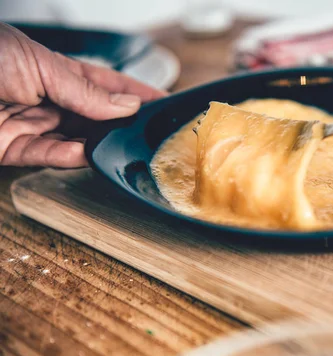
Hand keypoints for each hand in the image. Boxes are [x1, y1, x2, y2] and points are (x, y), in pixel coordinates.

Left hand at [0, 23, 166, 167]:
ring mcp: (29, 123)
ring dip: (99, 144)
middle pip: (93, 116)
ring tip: (125, 147)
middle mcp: (45, 98)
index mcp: (53, 70)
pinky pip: (47, 156)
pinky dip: (70, 158)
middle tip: (150, 133)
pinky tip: (91, 155)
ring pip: (75, 140)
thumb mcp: (40, 66)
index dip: (135, 93)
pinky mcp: (11, 149)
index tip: (163, 103)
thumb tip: (126, 105)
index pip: (105, 84)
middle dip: (121, 124)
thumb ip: (84, 91)